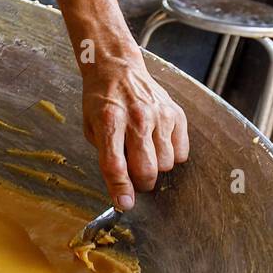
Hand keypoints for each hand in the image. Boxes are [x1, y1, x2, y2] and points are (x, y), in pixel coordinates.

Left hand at [81, 53, 188, 210]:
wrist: (118, 68)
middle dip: (141, 184)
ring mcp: (160, 115)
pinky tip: (158, 144)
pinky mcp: (176, 114)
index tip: (124, 204)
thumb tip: (121, 187)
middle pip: (146, 169)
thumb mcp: (91, 127)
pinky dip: (171, 156)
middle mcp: (137, 118)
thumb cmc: (101, 100)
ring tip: (144, 154)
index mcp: (109, 122)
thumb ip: (105, 155)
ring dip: (156, 168)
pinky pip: (181, 152)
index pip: (115, 164)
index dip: (120, 189)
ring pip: (166, 164)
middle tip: (135, 180)